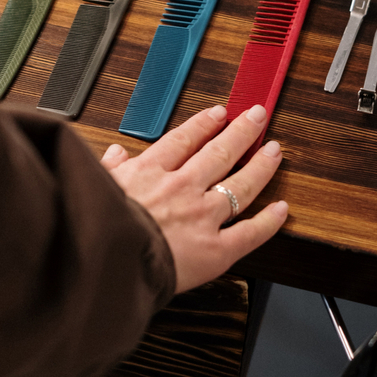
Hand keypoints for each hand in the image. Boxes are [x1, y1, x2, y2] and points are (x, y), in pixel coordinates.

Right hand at [101, 104, 287, 292]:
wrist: (105, 263)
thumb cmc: (96, 229)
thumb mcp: (94, 186)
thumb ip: (109, 169)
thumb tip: (115, 154)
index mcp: (150, 173)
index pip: (183, 140)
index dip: (204, 124)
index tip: (218, 113)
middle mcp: (182, 189)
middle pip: (219, 153)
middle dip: (241, 132)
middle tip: (257, 116)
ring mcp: (202, 217)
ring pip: (241, 185)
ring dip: (261, 165)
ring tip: (274, 151)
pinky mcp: (215, 251)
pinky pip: (249, 233)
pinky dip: (269, 221)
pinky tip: (282, 209)